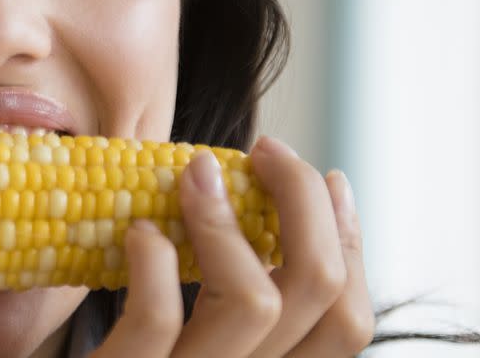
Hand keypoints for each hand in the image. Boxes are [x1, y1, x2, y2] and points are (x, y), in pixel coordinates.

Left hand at [93, 136, 374, 356]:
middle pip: (319, 296)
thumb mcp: (180, 343)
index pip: (346, 323)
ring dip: (226, 220)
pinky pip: (155, 324)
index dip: (349, 243)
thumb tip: (256, 203)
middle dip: (303, 205)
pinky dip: (153, 264)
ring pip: (254, 304)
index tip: (326, 179)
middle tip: (266, 149)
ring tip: (194, 173)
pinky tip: (137, 233)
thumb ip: (222, 300)